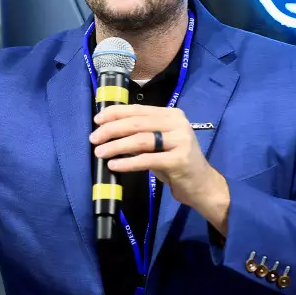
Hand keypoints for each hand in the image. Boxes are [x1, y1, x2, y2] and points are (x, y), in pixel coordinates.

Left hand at [90, 105, 230, 233]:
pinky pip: (147, 159)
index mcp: (171, 114)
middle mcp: (177, 123)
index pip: (138, 109)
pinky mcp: (180, 160)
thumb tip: (107, 129)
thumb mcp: (157, 144)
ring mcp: (180, 140)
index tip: (97, 120)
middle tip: (94, 139)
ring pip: (140, 140)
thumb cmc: (175, 162)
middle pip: (136, 123)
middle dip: (111, 130)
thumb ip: (139, 134)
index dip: (115, 113)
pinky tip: (114, 165)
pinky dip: (128, 162)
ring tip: (99, 152)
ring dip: (116, 146)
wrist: (201, 185)